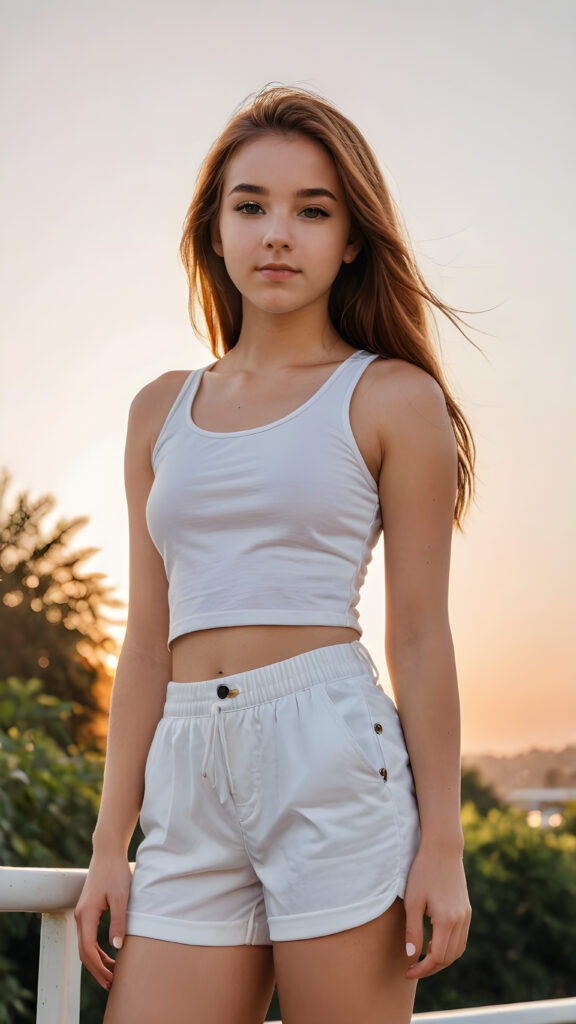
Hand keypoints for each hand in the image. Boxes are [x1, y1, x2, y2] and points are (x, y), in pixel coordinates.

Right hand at [74, 852, 132, 990]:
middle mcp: (81, 916)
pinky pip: (89, 936)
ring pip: (86, 945)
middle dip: (97, 970)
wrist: (107, 852)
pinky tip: (109, 955)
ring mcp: (82, 913)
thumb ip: (118, 921)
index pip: (88, 949)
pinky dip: (97, 950)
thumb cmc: (115, 872)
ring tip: (112, 974)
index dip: (98, 967)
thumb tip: (116, 947)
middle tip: (112, 984)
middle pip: (84, 951)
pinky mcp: (88, 910)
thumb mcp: (121, 896)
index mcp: (86, 915)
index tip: (111, 979)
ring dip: (97, 961)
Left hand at [403, 844, 471, 978]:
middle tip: (412, 968)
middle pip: (449, 958)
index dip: (422, 968)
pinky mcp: (466, 910)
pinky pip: (461, 938)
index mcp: (447, 920)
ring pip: (458, 950)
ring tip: (422, 956)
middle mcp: (461, 921)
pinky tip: (434, 942)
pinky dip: (449, 947)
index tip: (407, 970)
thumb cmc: (423, 872)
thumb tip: (411, 956)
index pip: (437, 958)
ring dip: (441, 959)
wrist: (442, 849)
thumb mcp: (412, 901)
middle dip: (431, 967)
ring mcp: (466, 915)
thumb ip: (412, 931)